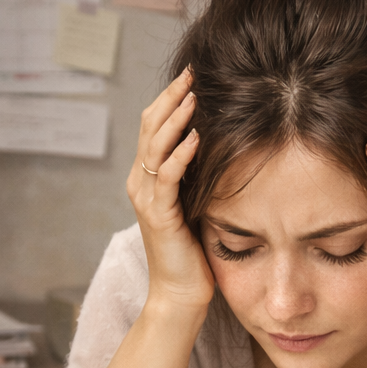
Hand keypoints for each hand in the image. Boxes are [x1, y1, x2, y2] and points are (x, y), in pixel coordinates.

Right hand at [128, 68, 212, 313]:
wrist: (180, 294)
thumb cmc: (193, 254)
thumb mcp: (196, 204)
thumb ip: (199, 176)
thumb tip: (225, 146)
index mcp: (149, 179)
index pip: (153, 127)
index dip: (170, 99)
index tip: (192, 76)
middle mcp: (141, 184)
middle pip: (149, 127)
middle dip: (171, 97)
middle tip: (191, 73)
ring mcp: (146, 199)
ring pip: (154, 146)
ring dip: (174, 118)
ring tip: (192, 96)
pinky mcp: (158, 216)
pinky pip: (166, 177)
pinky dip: (180, 154)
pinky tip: (196, 137)